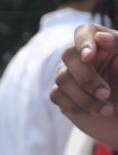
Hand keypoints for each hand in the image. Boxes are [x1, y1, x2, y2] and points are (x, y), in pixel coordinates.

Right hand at [50, 24, 117, 146]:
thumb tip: (100, 37)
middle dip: (86, 78)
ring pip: (62, 78)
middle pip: (68, 55)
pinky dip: (76, 105)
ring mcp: (71, 76)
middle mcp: (84, 58)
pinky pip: (57, 95)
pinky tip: (94, 113)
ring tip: (107, 109)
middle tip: (105, 94)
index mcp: (103, 45)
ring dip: (84, 97)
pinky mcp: (63, 95)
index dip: (83, 42)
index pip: (84, 31)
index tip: (89, 56)